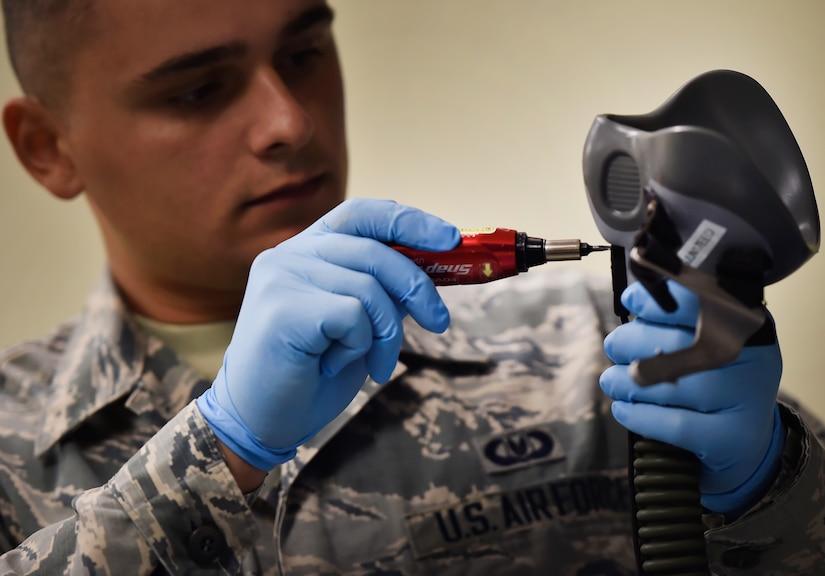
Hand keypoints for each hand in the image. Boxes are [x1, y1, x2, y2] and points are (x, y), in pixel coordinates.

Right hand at [197, 198, 459, 470]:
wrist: (262, 422)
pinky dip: (359, 346)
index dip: (409, 221)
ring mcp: (282, 276)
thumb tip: (432, 270)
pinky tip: (332, 364)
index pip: (362, 214)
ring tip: (374, 364)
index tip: (451, 238)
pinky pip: (352, 315)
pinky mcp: (283, 306)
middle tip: (439, 322)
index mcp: (306, 250)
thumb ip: (383, 292)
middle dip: (418, 288)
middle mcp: (289, 254)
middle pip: (375, 251)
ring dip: (386, 335)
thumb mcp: (360, 325)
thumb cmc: (311, 373)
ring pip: (369, 288)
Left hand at [600, 280, 784, 514]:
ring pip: (674, 385)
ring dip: (628, 381)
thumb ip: (675, 322)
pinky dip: (640, 416)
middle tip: (613, 346)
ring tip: (611, 380)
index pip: (700, 301)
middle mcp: (753, 357)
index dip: (658, 301)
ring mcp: (747, 399)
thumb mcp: (705, 343)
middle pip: (679, 343)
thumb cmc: (713, 379)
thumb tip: (632, 299)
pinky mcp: (734, 437)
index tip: (629, 301)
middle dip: (633, 342)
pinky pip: (677, 424)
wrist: (744, 439)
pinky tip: (622, 409)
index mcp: (746, 324)